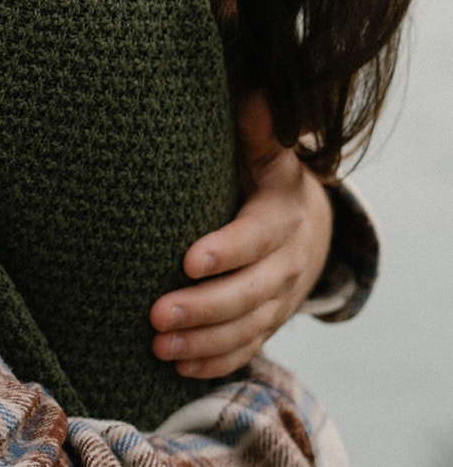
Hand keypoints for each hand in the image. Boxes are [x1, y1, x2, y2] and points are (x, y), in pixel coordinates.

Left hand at [150, 93, 332, 377]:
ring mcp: (279, 299)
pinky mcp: (268, 323)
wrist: (310, 225)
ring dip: (203, 343)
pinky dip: (216, 363)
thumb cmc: (266, 179)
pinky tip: (178, 369)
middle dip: (204, 308)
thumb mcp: (268, 152)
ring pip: (247, 329)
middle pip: (250, 293)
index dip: (226, 251)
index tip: (187, 260)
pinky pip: (247, 349)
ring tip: (158, 346)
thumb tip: (256, 97)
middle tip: (156, 316)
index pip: (255, 237)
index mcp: (281, 216)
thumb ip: (258, 131)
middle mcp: (285, 262)